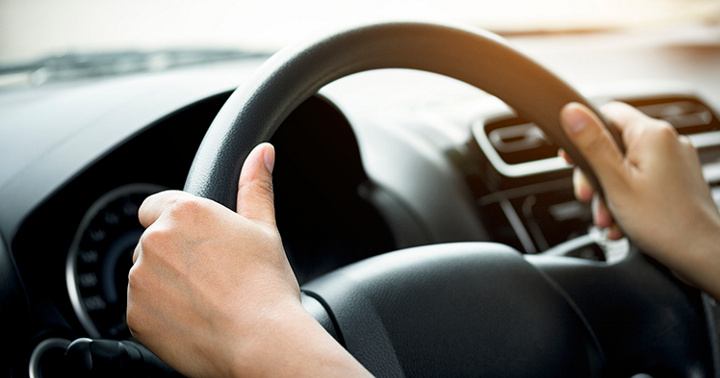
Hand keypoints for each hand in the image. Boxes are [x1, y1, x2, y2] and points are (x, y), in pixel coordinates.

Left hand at [127, 143, 370, 376]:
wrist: (261, 341)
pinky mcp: (135, 316)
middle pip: (153, 243)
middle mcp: (155, 241)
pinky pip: (142, 309)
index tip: (198, 244)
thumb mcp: (264, 229)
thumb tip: (261, 153)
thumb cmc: (266, 286)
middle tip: (211, 276)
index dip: (178, 224)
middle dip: (174, 256)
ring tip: (204, 300)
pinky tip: (193, 319)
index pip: (156, 206)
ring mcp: (140, 280)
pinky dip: (161, 314)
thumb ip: (255, 186)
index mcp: (185, 212)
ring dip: (165, 284)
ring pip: (146, 276)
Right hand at [560, 102, 719, 299]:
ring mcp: (674, 162)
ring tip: (608, 218)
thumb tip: (571, 111)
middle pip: (613, 145)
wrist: (704, 256)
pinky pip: (641, 181)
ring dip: (609, 194)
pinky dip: (626, 200)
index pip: (608, 113)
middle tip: (589, 197)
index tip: (572, 158)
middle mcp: (667, 142)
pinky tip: (621, 222)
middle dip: (595, 176)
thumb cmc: (666, 223)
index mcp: (652, 134)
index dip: (584, 133)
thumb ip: (592, 144)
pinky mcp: (677, 180)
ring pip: (625, 168)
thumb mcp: (615, 182)